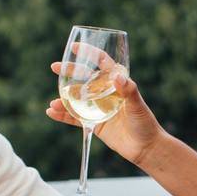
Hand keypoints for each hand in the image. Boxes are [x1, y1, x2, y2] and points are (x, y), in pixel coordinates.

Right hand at [47, 54, 162, 168]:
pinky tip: (51, 112)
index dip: (89, 53)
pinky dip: (63, 115)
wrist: (145, 148)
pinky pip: (75, 118)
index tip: (74, 47)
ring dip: (63, 98)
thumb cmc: (145, 123)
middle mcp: (105, 93)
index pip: (102, 63)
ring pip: (76, 99)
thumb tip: (117, 76)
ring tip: (54, 102)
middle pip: (84, 78)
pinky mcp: (94, 123)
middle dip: (69, 72)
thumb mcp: (137, 105)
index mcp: (117, 84)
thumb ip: (128, 90)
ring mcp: (98, 108)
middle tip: (54, 67)